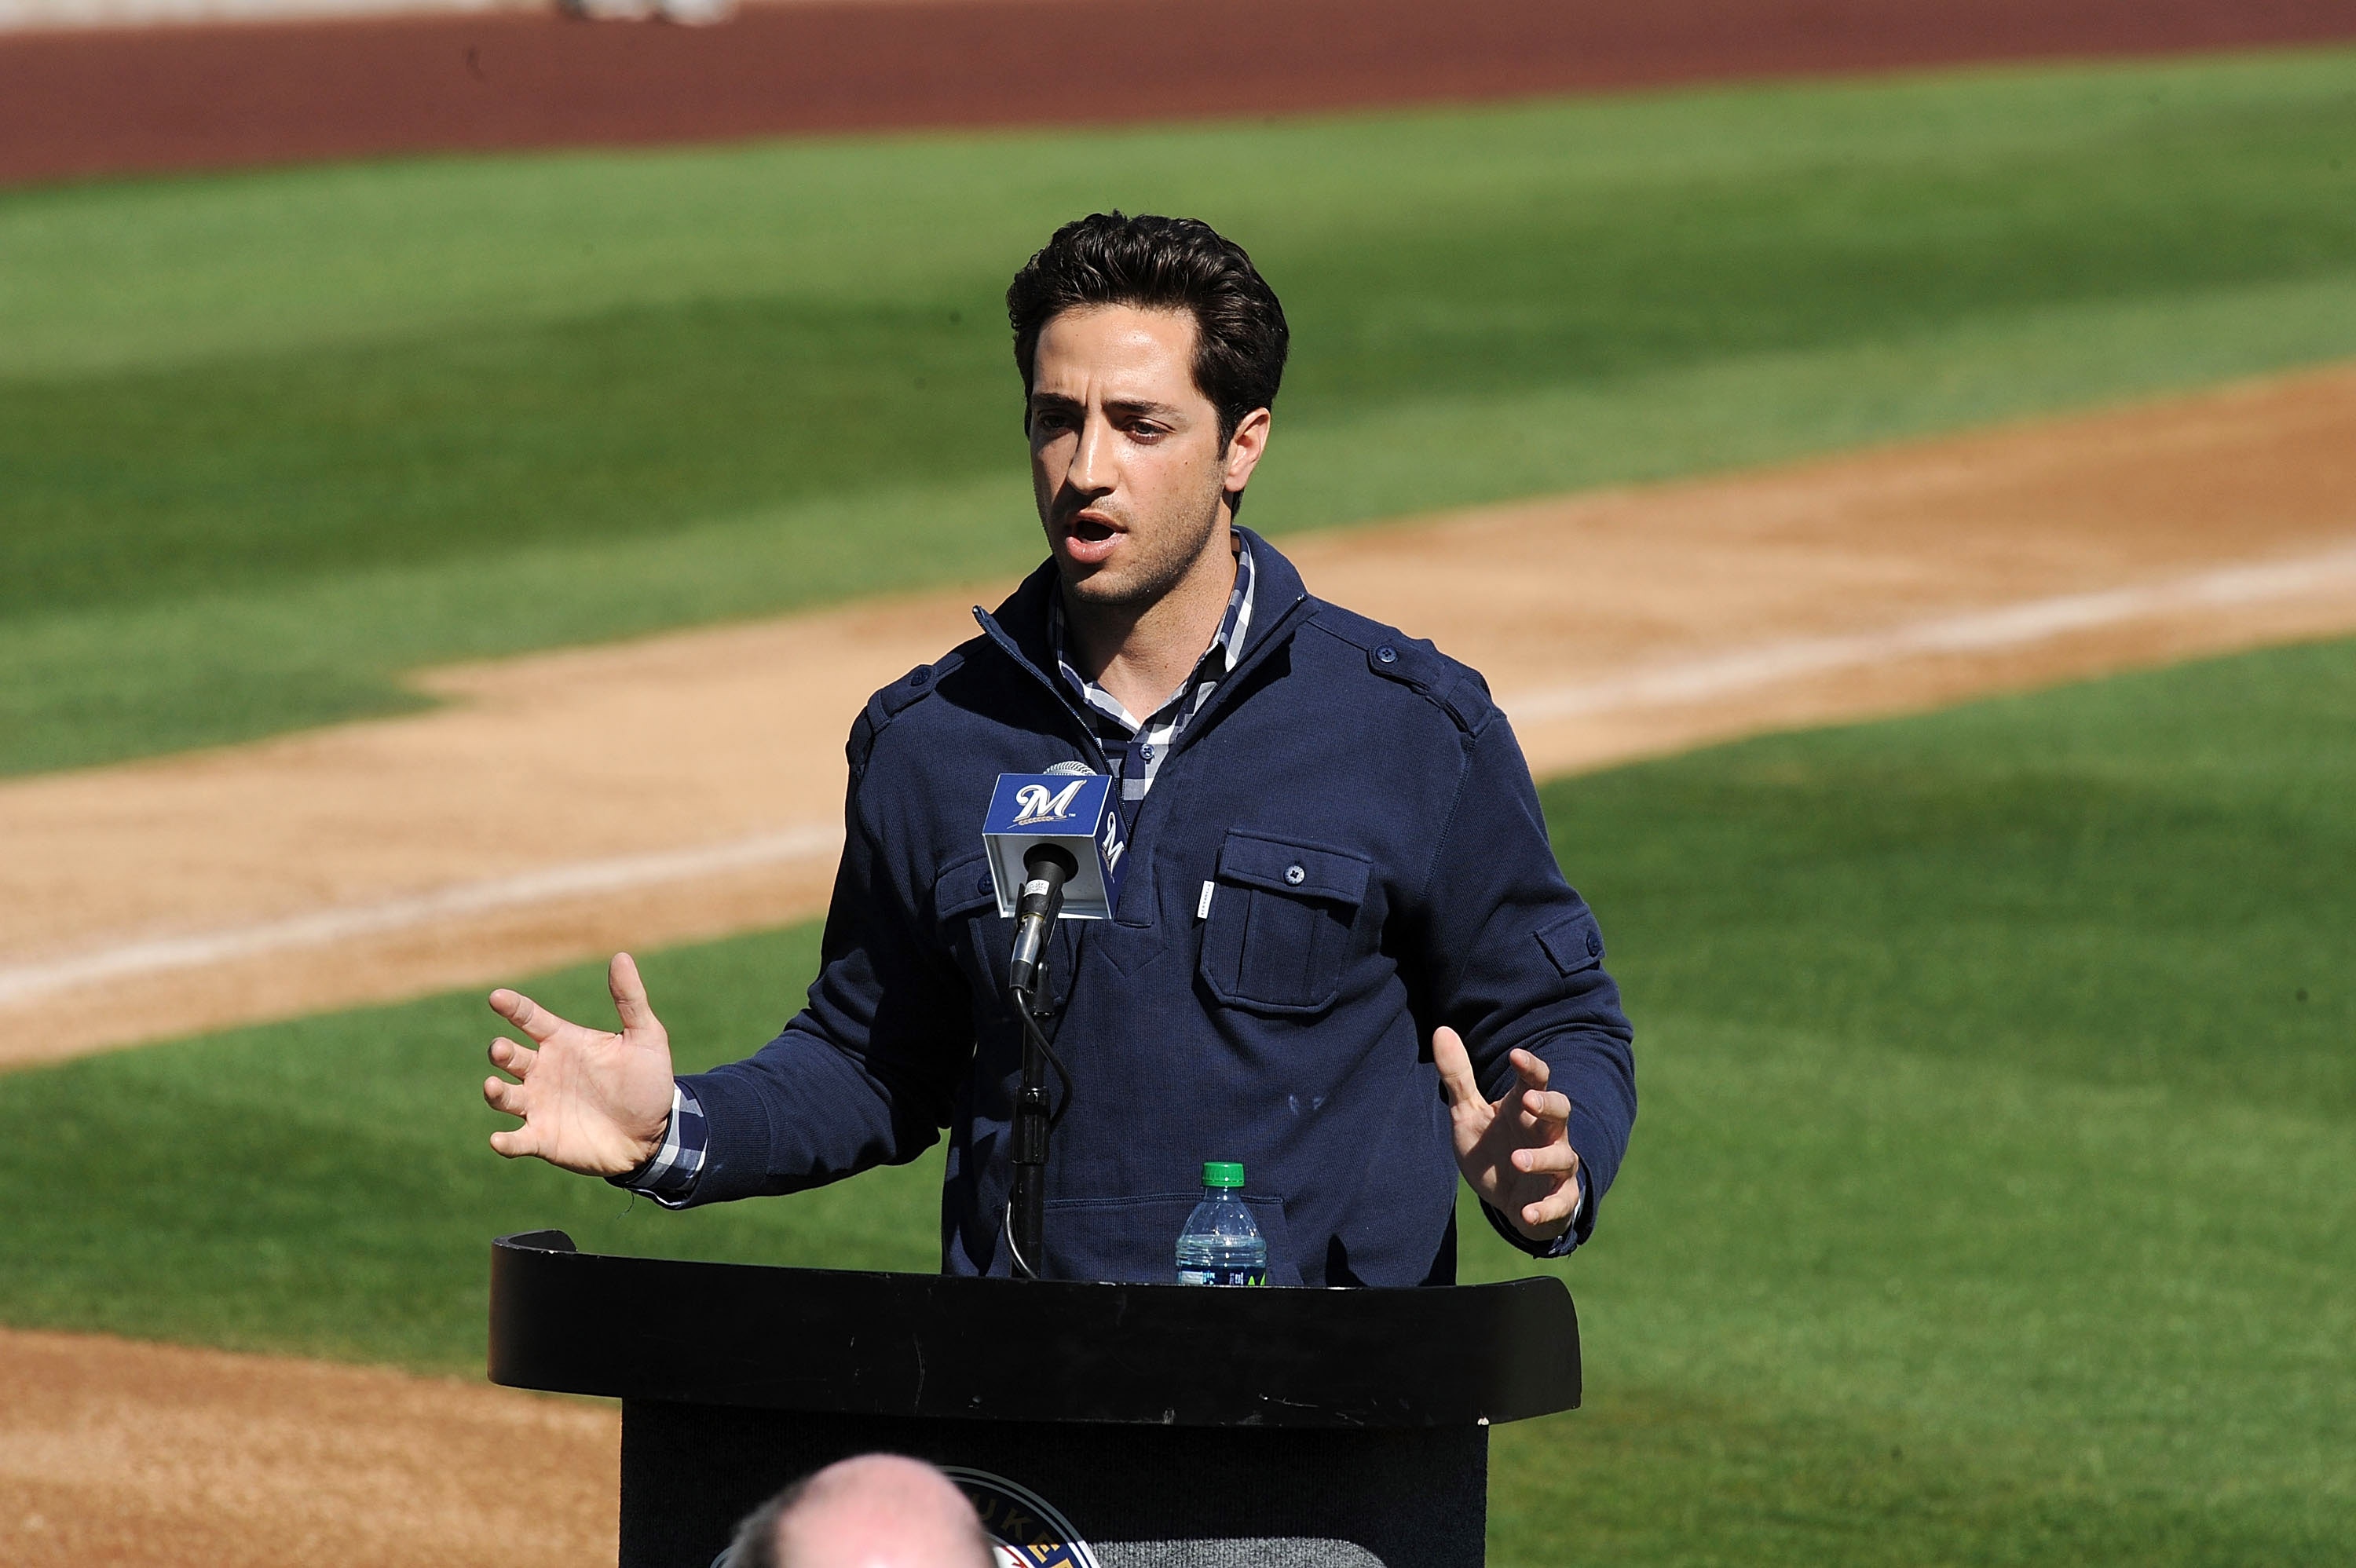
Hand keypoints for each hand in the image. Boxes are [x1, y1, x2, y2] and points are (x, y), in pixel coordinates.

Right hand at [482, 952, 676, 1176]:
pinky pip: (517, 1140)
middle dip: (500, 1051)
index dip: (513, 1007)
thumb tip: (621, 956)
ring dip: (495, 1092)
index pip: (530, 1018)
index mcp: (563, 1042)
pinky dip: (505, 1142)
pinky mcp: (542, 1139)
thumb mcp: (646, 1037)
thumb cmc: (647, 1082)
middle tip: (500, 1049)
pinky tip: (499, 1140)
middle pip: (509, 1056)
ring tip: (493, 1085)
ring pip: (504, 1096)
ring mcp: (539, 1105)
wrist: (656, 1133)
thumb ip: (630, 999)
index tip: (497, 997)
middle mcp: (544, 1071)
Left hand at [1434, 1027, 1581, 1243]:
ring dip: (1542, 1158)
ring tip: (1516, 1161)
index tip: (1516, 1056)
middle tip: (1528, 1100)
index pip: (1536, 1080)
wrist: (1507, 1200)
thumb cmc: (1492, 1149)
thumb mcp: (1468, 1113)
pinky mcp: (1558, 1199)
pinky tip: (1526, 1212)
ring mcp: (1555, 1166)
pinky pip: (1560, 1202)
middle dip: (1548, 1104)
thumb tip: (1441, 1030)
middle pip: (1560, 1112)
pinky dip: (1545, 1208)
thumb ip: (1458, 1076)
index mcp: (1524, 1108)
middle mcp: (1546, 1133)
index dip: (1530, 1067)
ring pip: (1562, 1157)